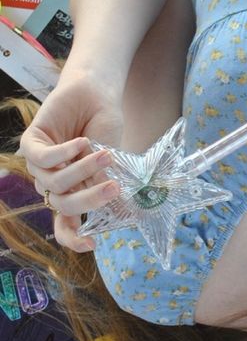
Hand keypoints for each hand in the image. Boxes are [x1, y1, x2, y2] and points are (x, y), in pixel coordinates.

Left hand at [18, 71, 123, 251]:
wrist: (96, 95)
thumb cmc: (105, 128)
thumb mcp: (110, 161)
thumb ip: (105, 184)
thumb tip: (122, 213)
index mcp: (72, 192)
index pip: (66, 224)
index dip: (74, 238)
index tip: (92, 245)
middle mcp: (53, 183)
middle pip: (64, 205)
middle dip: (90, 200)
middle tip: (115, 188)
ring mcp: (40, 164)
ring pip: (55, 182)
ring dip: (82, 170)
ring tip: (105, 155)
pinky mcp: (32, 142)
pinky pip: (43, 157)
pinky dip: (64, 153)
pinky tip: (83, 142)